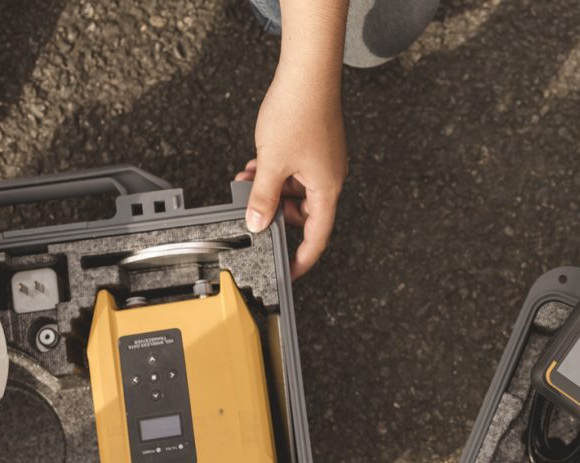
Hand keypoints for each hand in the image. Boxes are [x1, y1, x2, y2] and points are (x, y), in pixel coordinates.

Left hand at [239, 67, 346, 278]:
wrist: (308, 74)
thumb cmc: (299, 112)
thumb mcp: (271, 163)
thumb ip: (262, 197)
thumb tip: (258, 223)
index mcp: (326, 189)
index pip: (317, 237)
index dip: (302, 259)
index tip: (290, 272)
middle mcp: (329, 178)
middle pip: (304, 213)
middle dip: (276, 213)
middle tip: (254, 209)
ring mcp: (323, 162)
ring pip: (295, 191)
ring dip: (272, 189)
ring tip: (250, 178)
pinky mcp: (315, 148)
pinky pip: (295, 172)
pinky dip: (277, 172)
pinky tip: (258, 163)